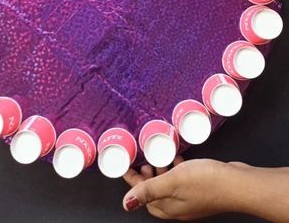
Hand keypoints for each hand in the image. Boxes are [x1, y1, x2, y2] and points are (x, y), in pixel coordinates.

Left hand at [123, 158, 239, 220]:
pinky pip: (182, 181)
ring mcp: (191, 199)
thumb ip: (150, 190)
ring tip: (159, 157)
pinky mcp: (201, 190)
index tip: (127, 167)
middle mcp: (179, 207)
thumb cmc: (207, 182)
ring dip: (161, 172)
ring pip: (169, 186)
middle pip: (155, 194)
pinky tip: (178, 158)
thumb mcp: (173, 181)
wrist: (239, 185)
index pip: (143, 197)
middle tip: (143, 162)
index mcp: (169, 208)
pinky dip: (176, 169)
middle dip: (146, 178)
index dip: (133, 182)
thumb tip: (126, 202)